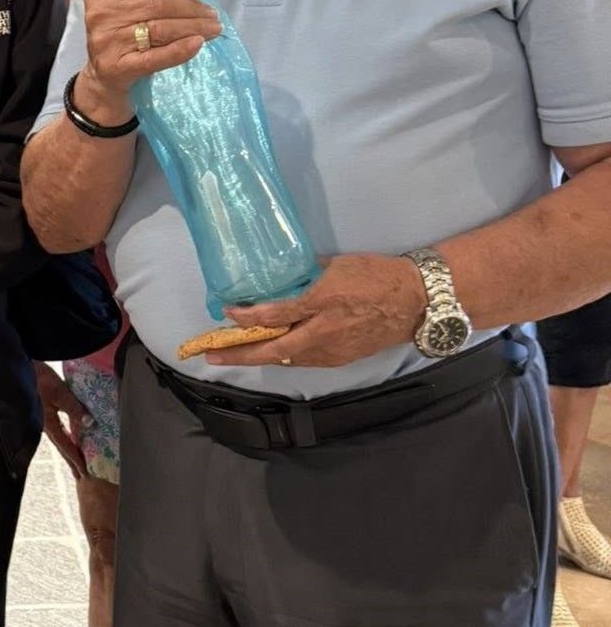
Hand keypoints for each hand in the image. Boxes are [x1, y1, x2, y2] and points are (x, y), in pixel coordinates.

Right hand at [33, 361, 88, 478]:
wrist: (18, 367)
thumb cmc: (38, 378)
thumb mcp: (59, 392)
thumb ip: (74, 407)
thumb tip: (90, 423)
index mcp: (49, 423)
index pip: (65, 446)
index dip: (75, 459)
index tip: (84, 473)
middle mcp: (44, 424)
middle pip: (61, 446)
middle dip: (71, 460)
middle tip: (80, 475)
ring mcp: (42, 418)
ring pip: (58, 439)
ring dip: (67, 450)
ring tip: (75, 459)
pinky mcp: (41, 410)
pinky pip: (56, 429)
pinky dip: (64, 437)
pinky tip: (68, 435)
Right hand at [72, 0, 222, 121]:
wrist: (104, 72)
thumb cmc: (122, 29)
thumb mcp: (134, 1)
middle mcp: (100, 12)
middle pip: (158, 5)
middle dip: (192, 9)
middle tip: (212, 15)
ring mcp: (107, 40)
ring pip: (160, 28)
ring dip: (193, 27)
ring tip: (213, 29)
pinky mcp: (117, 66)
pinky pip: (155, 57)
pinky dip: (180, 50)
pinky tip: (198, 44)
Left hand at [204, 253, 427, 367]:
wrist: (415, 301)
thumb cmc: (375, 275)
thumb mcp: (337, 265)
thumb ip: (307, 274)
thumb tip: (281, 276)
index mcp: (321, 303)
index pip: (275, 315)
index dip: (247, 317)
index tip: (228, 311)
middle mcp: (323, 331)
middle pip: (273, 348)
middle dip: (239, 354)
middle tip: (211, 353)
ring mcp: (332, 350)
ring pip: (287, 358)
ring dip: (258, 357)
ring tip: (232, 354)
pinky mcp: (341, 358)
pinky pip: (304, 361)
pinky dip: (282, 357)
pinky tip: (268, 352)